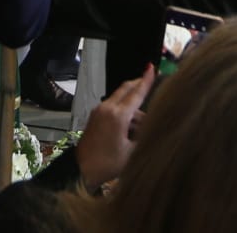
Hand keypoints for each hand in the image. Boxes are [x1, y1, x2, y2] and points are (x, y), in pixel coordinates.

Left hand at [75, 66, 154, 188]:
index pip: (136, 93)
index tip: (152, 67)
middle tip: (151, 79)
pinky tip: (132, 126)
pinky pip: (113, 107)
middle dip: (138, 83)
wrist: (81, 169)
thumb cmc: (107, 164)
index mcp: (118, 115)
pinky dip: (124, 111)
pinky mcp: (96, 117)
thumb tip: (155, 126)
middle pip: (126, 89)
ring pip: (120, 99)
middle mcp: (107, 108)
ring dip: (133, 104)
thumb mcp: (132, 152)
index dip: (146, 80)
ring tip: (145, 122)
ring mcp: (99, 111)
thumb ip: (144, 137)